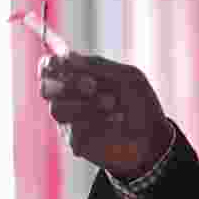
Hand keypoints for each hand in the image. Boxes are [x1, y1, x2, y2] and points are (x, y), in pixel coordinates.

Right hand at [38, 52, 172, 180]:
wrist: (153, 137)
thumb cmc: (139, 102)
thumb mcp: (127, 77)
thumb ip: (98, 67)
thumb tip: (69, 56)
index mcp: (77, 78)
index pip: (48, 68)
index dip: (50, 63)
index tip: (62, 62)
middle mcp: (68, 99)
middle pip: (46, 89)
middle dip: (67, 84)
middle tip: (92, 86)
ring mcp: (70, 122)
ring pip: (57, 109)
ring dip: (85, 104)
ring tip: (112, 103)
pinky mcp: (77, 142)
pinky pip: (74, 131)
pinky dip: (97, 122)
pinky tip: (117, 121)